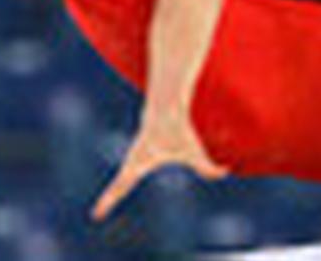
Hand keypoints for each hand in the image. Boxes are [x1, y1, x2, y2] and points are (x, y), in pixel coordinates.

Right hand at [90, 111, 227, 221]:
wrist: (166, 105)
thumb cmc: (179, 130)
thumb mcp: (194, 152)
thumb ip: (207, 166)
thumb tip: (224, 171)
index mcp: (137, 163)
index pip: (120, 186)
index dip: (108, 200)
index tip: (96, 214)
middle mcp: (133, 159)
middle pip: (119, 185)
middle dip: (110, 199)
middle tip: (97, 214)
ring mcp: (136, 153)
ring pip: (124, 176)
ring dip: (116, 190)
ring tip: (105, 206)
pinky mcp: (143, 147)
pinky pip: (134, 165)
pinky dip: (127, 176)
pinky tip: (127, 181)